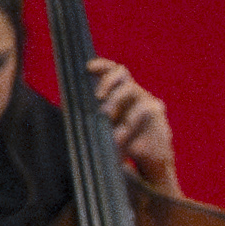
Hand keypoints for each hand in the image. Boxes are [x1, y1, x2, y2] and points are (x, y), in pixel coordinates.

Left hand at [87, 55, 177, 187]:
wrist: (153, 159)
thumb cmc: (126, 143)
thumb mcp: (106, 131)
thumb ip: (93, 120)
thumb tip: (69, 113)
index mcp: (120, 93)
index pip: (111, 71)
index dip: (101, 65)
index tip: (88, 67)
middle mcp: (133, 92)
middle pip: (121, 72)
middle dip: (107, 81)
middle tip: (98, 96)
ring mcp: (146, 99)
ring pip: (130, 88)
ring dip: (115, 100)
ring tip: (106, 115)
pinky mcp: (156, 110)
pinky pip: (142, 108)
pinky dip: (128, 121)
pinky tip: (120, 135)